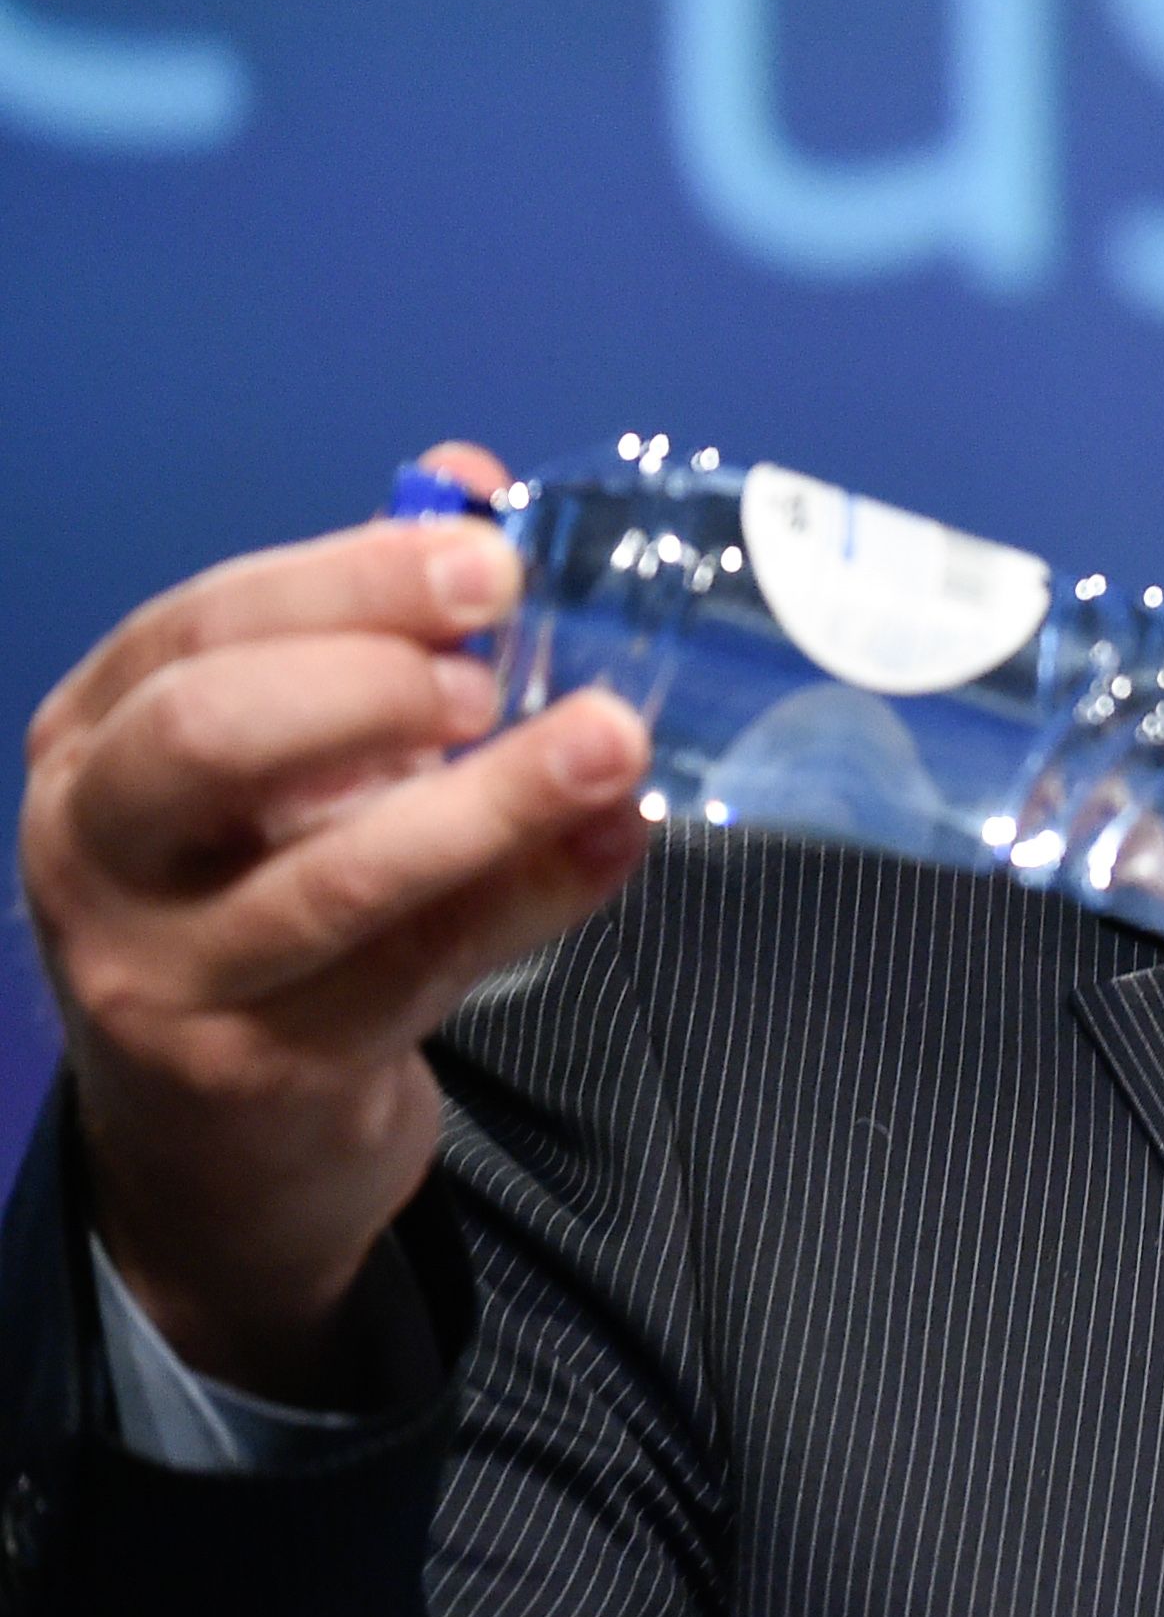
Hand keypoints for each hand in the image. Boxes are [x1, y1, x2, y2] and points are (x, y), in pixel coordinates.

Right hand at [19, 444, 653, 1404]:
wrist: (216, 1135)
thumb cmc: (259, 891)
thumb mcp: (286, 760)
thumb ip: (366, 623)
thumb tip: (463, 481)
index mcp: (95, 736)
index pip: (199, 627)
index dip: (348, 583)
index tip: (486, 563)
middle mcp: (98, 847)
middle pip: (211, 737)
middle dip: (373, 683)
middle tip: (503, 670)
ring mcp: (165, 972)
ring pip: (332, 878)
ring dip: (491, 804)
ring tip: (609, 744)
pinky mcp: (258, 1070)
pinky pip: (418, 969)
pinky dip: (535, 897)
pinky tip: (614, 843)